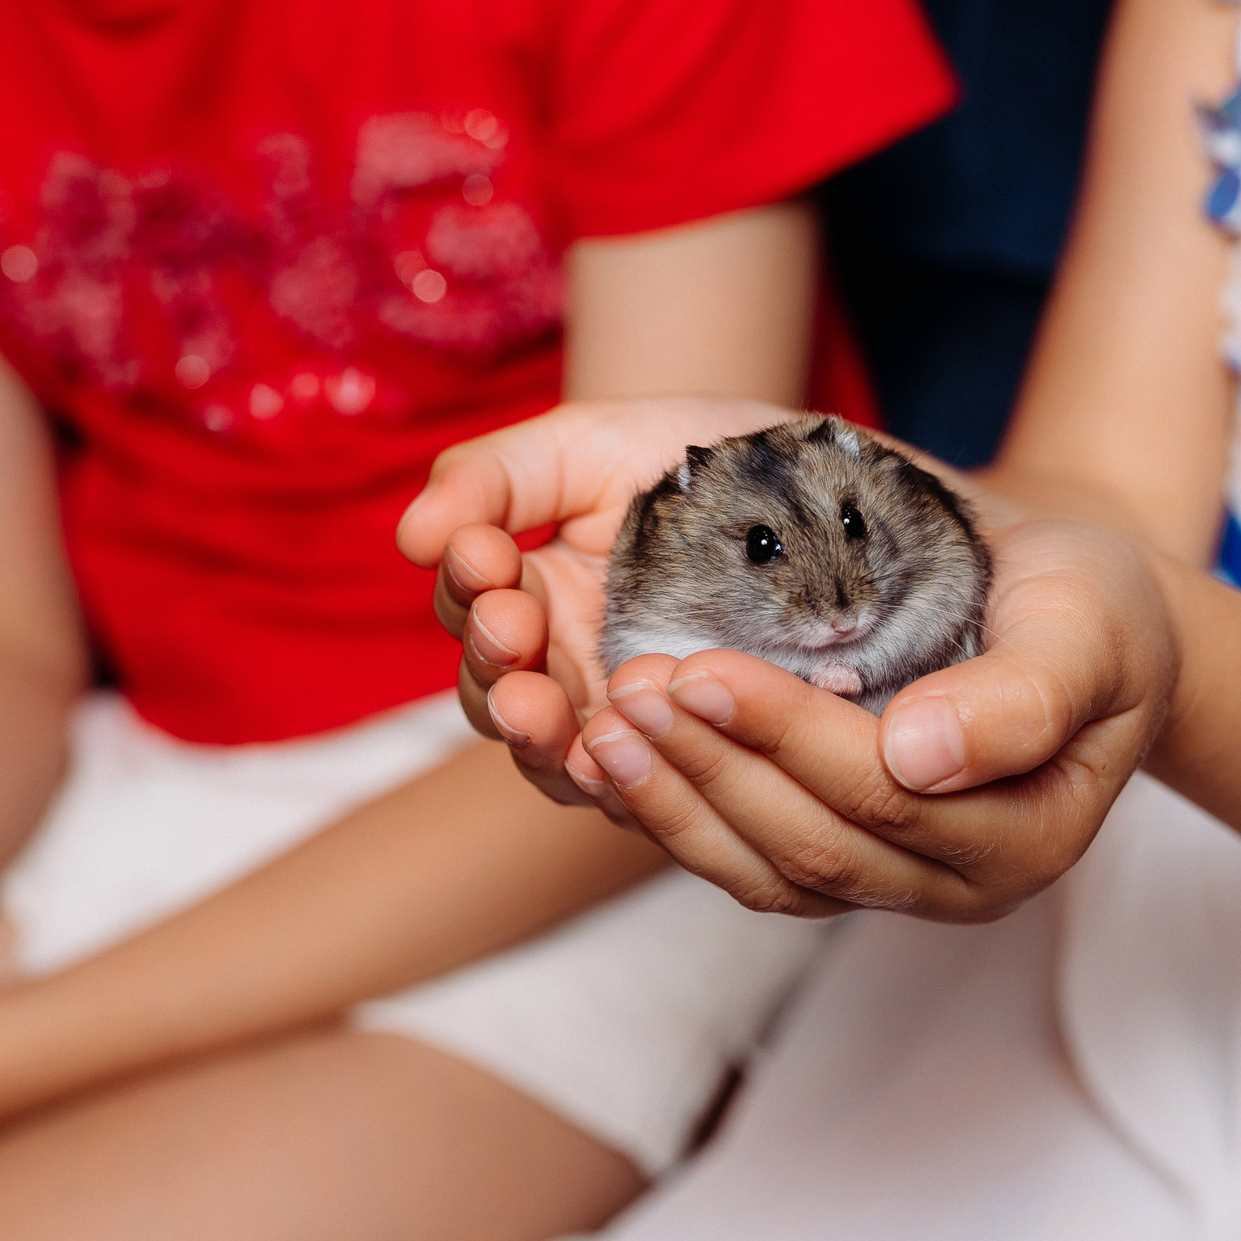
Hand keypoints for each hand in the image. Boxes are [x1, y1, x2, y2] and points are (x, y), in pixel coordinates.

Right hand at [398, 397, 795, 813]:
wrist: (828, 491)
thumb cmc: (701, 457)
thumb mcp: (592, 446)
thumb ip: (498, 477)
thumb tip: (413, 535)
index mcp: (532, 591)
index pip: (472, 604)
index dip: (468, 583)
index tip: (483, 551)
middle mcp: (565, 667)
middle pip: (496, 692)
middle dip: (495, 661)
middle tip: (508, 625)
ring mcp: (624, 722)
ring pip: (552, 753)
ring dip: (537, 732)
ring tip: (540, 708)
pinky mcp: (687, 763)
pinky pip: (637, 793)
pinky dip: (615, 781)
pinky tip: (610, 757)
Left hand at [541, 514, 1174, 923]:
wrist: (1077, 615)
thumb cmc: (1091, 610)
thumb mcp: (1086, 628)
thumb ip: (1022, 696)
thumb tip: (918, 756)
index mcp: (1025, 837)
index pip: (885, 798)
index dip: (788, 739)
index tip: (703, 669)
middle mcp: (958, 884)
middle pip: (812, 845)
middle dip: (713, 766)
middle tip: (631, 686)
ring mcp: (895, 883)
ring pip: (766, 869)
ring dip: (677, 799)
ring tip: (605, 723)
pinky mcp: (840, 863)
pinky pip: (746, 860)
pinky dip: (677, 814)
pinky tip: (614, 756)